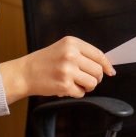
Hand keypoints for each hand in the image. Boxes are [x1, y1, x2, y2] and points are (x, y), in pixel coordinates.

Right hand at [0, 36, 115, 103]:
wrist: (25, 73)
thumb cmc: (44, 61)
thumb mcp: (63, 48)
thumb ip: (82, 53)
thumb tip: (105, 65)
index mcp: (71, 43)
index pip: (98, 54)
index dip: (107, 65)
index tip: (110, 71)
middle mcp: (71, 55)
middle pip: (98, 70)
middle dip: (95, 77)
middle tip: (86, 78)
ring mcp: (68, 70)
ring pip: (92, 83)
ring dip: (87, 86)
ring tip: (76, 83)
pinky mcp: (64, 85)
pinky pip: (81, 93)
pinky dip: (77, 93)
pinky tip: (67, 87)